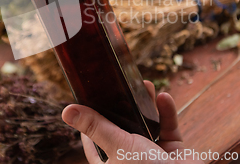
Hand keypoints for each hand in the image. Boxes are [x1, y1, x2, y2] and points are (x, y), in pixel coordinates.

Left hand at [61, 81, 201, 162]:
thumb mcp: (118, 145)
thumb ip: (96, 127)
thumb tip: (67, 112)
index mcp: (111, 163)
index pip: (93, 143)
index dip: (90, 124)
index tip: (89, 103)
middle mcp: (130, 160)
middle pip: (123, 128)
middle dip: (125, 106)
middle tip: (123, 86)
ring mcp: (152, 156)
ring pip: (147, 125)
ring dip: (147, 105)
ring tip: (145, 85)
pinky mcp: (173, 152)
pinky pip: (168, 129)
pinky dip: (167, 113)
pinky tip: (164, 96)